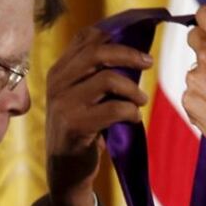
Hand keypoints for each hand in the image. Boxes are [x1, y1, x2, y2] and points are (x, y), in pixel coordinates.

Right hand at [43, 25, 152, 205]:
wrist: (66, 171)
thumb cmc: (82, 129)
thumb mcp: (81, 96)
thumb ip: (95, 73)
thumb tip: (131, 49)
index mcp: (59, 70)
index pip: (85, 38)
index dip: (115, 35)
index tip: (137, 46)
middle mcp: (57, 82)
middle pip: (98, 52)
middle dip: (129, 55)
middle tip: (149, 63)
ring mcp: (63, 103)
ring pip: (108, 79)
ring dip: (133, 90)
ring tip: (141, 100)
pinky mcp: (74, 125)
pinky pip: (113, 109)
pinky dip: (131, 112)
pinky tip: (133, 118)